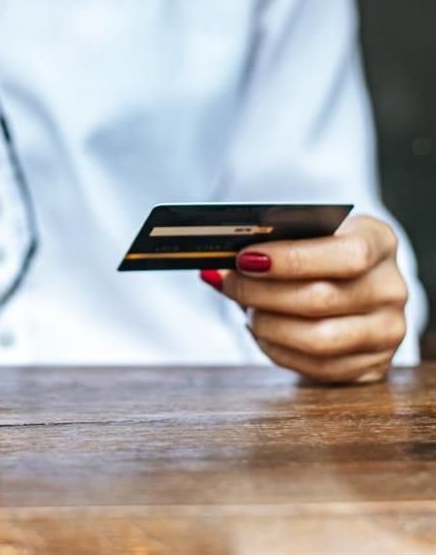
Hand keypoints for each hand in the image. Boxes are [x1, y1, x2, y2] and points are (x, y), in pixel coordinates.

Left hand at [200, 215, 408, 383]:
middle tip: (229, 283)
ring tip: (246, 309)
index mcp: (378, 242)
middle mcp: (390, 288)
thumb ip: (267, 248)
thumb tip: (213, 270)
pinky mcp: (373, 365)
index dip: (290, 259)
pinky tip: (261, 332)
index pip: (345, 255)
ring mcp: (387, 330)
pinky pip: (317, 366)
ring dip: (267, 325)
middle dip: (261, 293)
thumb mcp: (304, 237)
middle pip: (320, 299)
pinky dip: (278, 350)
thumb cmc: (318, 256)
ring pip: (317, 339)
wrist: (353, 285)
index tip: (245, 258)